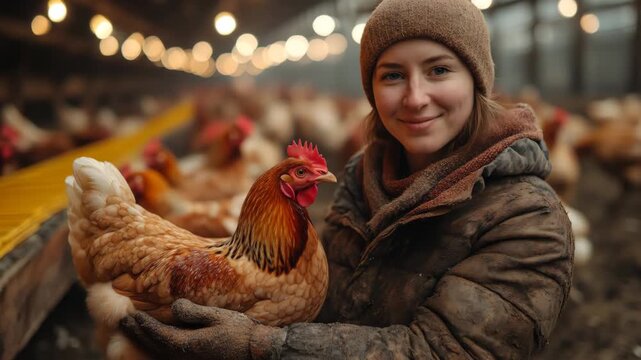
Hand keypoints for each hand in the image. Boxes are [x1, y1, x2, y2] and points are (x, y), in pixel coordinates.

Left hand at [120, 299, 285, 359]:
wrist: (254, 350)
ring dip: (144, 340)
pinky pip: (169, 354)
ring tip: (132, 329)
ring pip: (159, 352)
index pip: (159, 335)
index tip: (131, 315)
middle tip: (123, 322)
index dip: (144, 326)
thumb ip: (194, 312)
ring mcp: (189, 359)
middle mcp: (185, 355)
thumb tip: (174, 306)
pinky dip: (157, 346)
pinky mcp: (194, 359)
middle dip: (138, 334)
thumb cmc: (238, 331)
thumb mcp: (218, 316)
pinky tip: (155, 340)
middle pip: (155, 346)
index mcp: (189, 344)